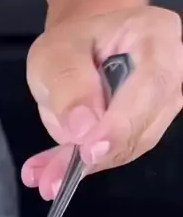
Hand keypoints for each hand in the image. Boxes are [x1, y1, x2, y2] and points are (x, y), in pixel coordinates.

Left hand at [22, 6, 182, 199]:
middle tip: (54, 178)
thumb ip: (68, 84)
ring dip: (85, 166)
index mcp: (156, 38)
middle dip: (97, 154)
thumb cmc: (74, 43)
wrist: (84, 50)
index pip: (149, 86)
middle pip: (142, 125)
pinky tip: (51, 174)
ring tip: (46, 177)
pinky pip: (115, 156)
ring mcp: (160, 108)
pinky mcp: (143, 133)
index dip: (120, 124)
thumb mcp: (57, 53)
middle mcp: (170, 74)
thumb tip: (83, 128)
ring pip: (128, 148)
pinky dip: (81, 167)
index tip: (89, 150)